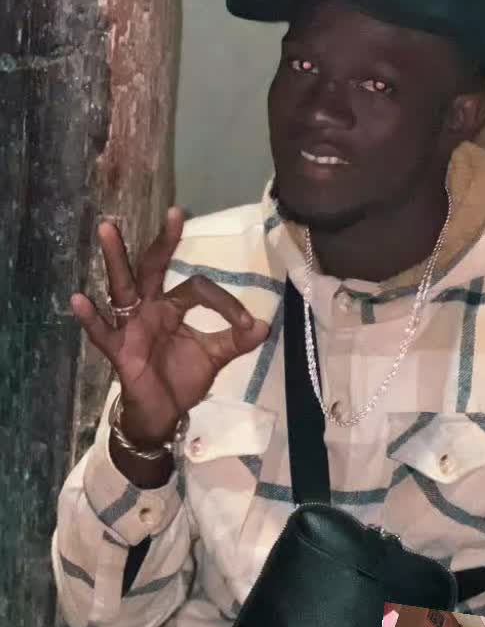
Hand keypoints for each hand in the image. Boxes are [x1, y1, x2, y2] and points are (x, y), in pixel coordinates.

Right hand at [71, 209, 269, 445]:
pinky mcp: (118, 350)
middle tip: (176, 213)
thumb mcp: (214, 357)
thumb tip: (264, 324)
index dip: (224, 303)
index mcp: (172, 307)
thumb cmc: (181, 379)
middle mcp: (149, 308)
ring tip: (108, 229)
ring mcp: (130, 326)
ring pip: (120, 287)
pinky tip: (78, 299)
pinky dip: (90, 318)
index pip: (197, 288)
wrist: (163, 414)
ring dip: (114, 259)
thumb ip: (236, 341)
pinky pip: (101, 333)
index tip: (246, 324)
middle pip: (153, 268)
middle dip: (164, 242)